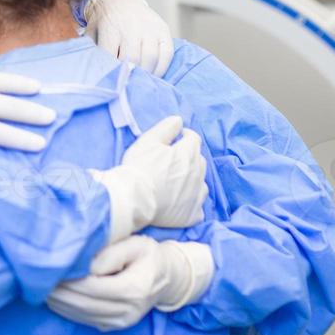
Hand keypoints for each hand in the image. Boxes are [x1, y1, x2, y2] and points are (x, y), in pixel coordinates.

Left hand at [46, 236, 213, 330]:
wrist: (167, 278)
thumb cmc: (148, 256)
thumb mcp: (135, 245)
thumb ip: (109, 254)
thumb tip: (83, 264)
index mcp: (133, 289)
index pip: (92, 286)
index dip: (68, 279)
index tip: (49, 268)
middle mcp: (127, 312)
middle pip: (83, 304)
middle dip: (57, 291)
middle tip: (36, 277)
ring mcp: (121, 322)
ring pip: (81, 315)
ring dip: (58, 302)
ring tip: (39, 286)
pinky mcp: (114, 327)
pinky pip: (84, 320)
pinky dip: (66, 310)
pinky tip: (53, 297)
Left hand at [87, 0, 173, 76]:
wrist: (121, 1)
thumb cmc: (104, 23)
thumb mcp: (91, 33)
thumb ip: (91, 51)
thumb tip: (92, 74)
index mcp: (110, 26)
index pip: (111, 54)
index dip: (111, 71)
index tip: (110, 82)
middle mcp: (132, 25)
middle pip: (133, 58)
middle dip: (129, 74)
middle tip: (125, 85)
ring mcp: (150, 27)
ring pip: (150, 58)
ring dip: (146, 74)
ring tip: (139, 81)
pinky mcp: (163, 30)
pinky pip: (166, 54)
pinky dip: (161, 68)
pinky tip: (153, 75)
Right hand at [90, 116, 207, 240]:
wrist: (133, 200)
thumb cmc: (139, 168)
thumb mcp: (148, 141)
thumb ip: (166, 128)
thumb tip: (179, 120)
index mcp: (188, 154)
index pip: (193, 138)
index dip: (184, 136)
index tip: (175, 139)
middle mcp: (198, 173)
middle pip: (199, 160)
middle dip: (189, 157)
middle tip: (171, 161)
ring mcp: (197, 195)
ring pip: (201, 183)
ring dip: (192, 179)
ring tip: (175, 182)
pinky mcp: (192, 214)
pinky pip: (198, 206)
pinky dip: (191, 202)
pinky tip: (180, 202)